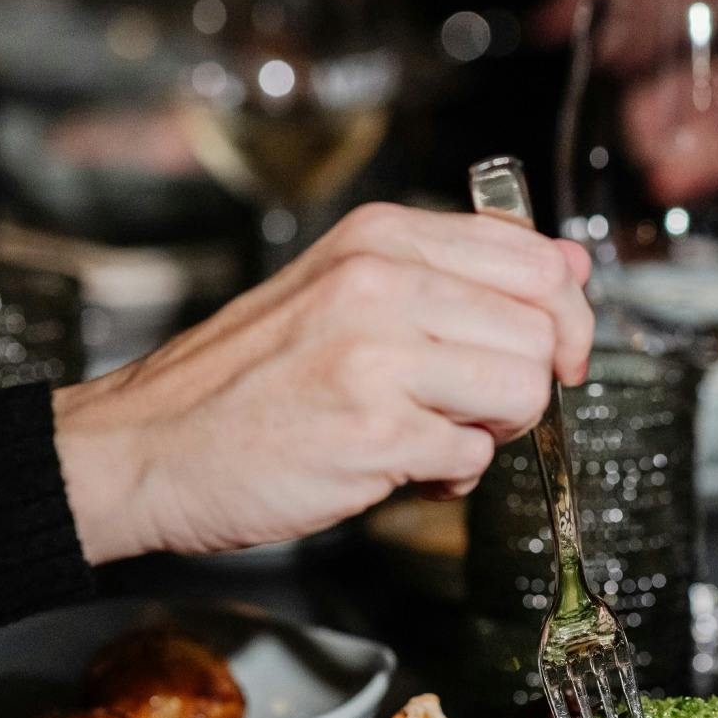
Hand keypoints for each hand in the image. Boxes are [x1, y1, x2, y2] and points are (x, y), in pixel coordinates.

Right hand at [55, 204, 594, 563]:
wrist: (147, 446)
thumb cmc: (251, 378)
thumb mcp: (346, 288)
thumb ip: (455, 276)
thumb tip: (569, 269)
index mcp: (381, 239)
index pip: (537, 259)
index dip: (565, 316)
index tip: (553, 351)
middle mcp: (381, 283)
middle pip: (542, 332)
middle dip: (530, 385)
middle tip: (478, 407)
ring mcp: (376, 357)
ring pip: (523, 393)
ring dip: (495, 432)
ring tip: (436, 436)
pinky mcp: (373, 432)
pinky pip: (473, 457)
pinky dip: (451, 478)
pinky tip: (404, 469)